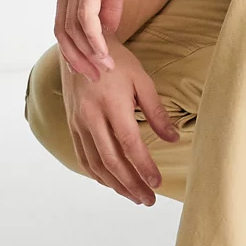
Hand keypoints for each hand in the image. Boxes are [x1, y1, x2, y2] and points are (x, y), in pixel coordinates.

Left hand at [55, 0, 158, 79]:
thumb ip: (110, 4)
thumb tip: (107, 29)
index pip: (63, 22)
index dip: (73, 48)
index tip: (88, 66)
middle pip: (62, 30)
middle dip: (75, 58)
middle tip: (92, 78)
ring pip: (73, 27)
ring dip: (88, 53)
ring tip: (104, 70)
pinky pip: (87, 17)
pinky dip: (94, 40)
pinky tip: (105, 54)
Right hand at [59, 37, 179, 204]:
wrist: (82, 46)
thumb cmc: (116, 61)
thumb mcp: (141, 80)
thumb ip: (156, 111)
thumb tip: (174, 138)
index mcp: (112, 104)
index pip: (129, 144)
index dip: (143, 167)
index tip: (157, 183)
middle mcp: (91, 116)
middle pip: (112, 160)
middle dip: (131, 184)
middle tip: (148, 200)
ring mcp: (79, 122)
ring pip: (95, 163)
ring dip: (115, 185)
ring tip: (134, 197)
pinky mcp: (72, 124)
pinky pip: (82, 157)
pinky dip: (96, 174)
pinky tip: (110, 183)